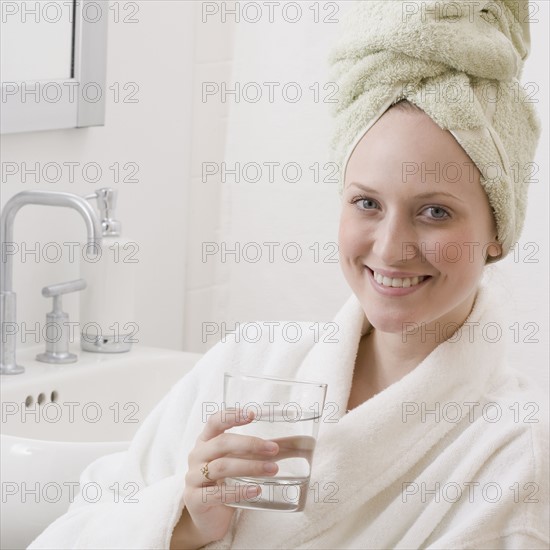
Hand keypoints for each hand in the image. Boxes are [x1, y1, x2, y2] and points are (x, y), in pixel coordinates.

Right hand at [171, 408, 278, 548]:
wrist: (208, 518)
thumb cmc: (225, 484)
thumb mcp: (238, 463)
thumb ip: (261, 452)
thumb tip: (300, 443)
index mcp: (206, 441)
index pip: (215, 422)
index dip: (232, 416)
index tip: (252, 415)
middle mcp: (197, 456)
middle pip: (222, 443)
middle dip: (250, 444)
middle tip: (273, 449)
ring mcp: (193, 478)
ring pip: (222, 467)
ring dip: (250, 467)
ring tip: (272, 469)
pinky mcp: (195, 500)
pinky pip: (218, 494)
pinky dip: (240, 491)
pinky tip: (257, 490)